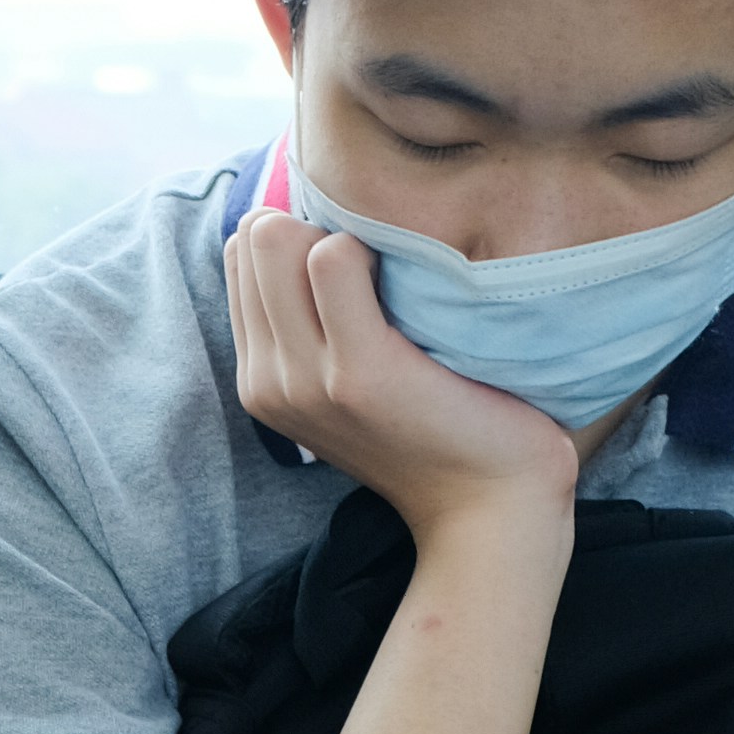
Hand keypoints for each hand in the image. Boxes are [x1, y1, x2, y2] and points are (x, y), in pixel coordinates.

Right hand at [224, 205, 580, 558]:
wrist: (490, 508)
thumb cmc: (440, 428)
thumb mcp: (351, 381)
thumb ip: (316, 321)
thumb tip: (311, 226)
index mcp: (261, 382)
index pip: (242, 253)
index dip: (296, 234)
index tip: (355, 264)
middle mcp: (268, 383)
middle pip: (253, 237)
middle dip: (312, 226)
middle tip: (379, 265)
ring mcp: (306, 379)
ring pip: (279, 239)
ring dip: (343, 234)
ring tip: (397, 276)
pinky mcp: (357, 371)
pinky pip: (333, 257)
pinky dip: (373, 246)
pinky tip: (415, 281)